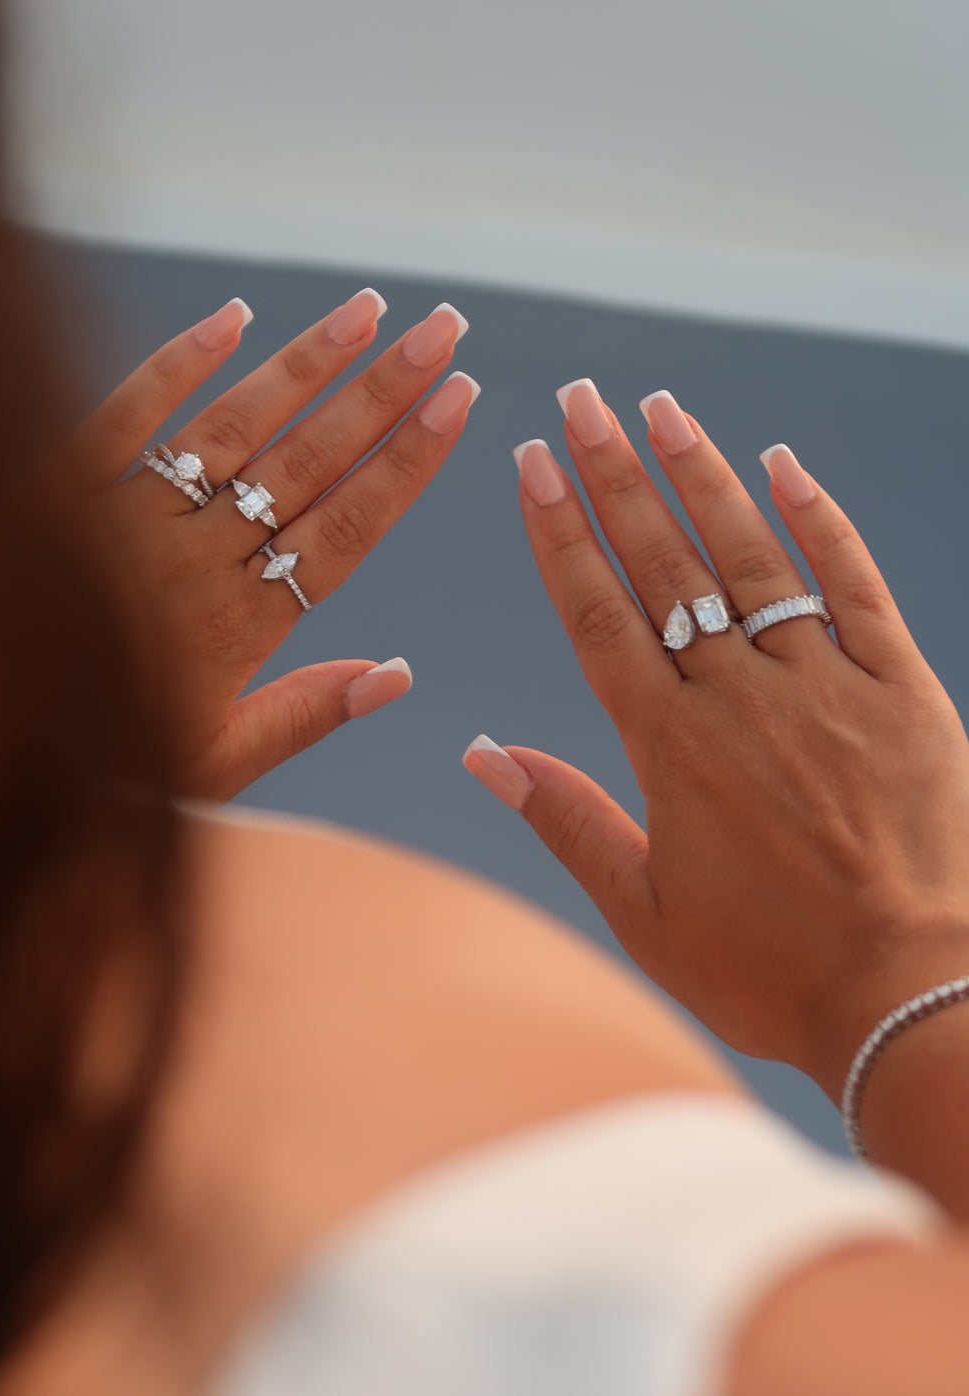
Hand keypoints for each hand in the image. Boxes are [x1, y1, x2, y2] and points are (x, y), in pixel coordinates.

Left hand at [72, 290, 477, 800]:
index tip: (459, 404)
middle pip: (307, 463)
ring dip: (307, 365)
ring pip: (235, 429)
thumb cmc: (92, 763)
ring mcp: (129, 518)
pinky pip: (126, 416)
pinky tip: (234, 316)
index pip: (344, 530)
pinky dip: (178, 363)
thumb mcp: (209, 766)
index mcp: (238, 629)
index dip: (406, 464)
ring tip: (372, 311)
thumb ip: (303, 714)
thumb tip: (398, 675)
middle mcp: (194, 562)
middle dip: (385, 391)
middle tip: (446, 329)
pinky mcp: (62, 487)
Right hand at [463, 382, 968, 1101]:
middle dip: (614, 476)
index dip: (560, 533)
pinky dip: (819, 522)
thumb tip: (483, 753)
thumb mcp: (645, 912)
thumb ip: (564, 820)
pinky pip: (853, 585)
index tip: (533, 464)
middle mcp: (739, 698)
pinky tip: (783, 466)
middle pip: (663, 565)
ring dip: (700, 477)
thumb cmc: (771, 970)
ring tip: (659, 409)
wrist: (911, 995)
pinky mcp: (899, 689)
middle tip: (579, 400)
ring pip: (749, 558)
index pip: (598, 613)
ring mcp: (823, 686)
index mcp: (670, 748)